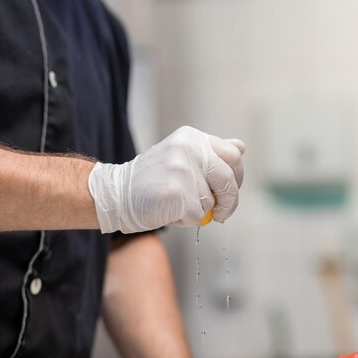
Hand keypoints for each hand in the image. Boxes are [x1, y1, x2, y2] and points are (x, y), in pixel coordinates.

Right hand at [88, 126, 244, 233]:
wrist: (117, 194)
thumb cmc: (152, 180)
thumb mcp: (181, 157)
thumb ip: (211, 153)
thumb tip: (241, 147)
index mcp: (191, 138)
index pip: (233, 155)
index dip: (237, 176)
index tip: (229, 190)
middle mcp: (189, 149)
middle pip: (229, 178)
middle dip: (230, 200)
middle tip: (221, 213)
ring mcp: (182, 170)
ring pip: (212, 201)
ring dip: (200, 211)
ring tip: (177, 205)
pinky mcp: (177, 193)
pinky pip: (198, 215)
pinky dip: (187, 220)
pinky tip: (169, 212)